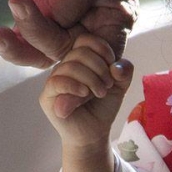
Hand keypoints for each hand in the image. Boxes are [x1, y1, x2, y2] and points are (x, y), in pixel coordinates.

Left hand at [0, 0, 136, 67]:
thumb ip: (71, 3)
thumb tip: (56, 29)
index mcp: (116, 17)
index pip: (105, 56)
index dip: (89, 72)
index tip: (69, 75)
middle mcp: (92, 23)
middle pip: (70, 56)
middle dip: (44, 48)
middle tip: (19, 29)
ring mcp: (64, 18)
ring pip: (44, 51)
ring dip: (20, 48)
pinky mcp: (39, 9)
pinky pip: (26, 36)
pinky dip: (11, 41)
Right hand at [39, 33, 132, 149]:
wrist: (95, 131)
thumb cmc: (104, 105)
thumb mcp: (121, 85)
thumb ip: (124, 71)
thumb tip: (116, 66)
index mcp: (80, 59)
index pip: (85, 40)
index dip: (102, 49)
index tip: (112, 66)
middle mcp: (65, 66)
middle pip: (80, 52)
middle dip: (100, 68)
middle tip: (108, 85)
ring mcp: (54, 80)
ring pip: (70, 66)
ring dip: (91, 79)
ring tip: (100, 93)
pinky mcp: (47, 96)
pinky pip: (56, 82)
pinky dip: (75, 86)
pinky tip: (85, 94)